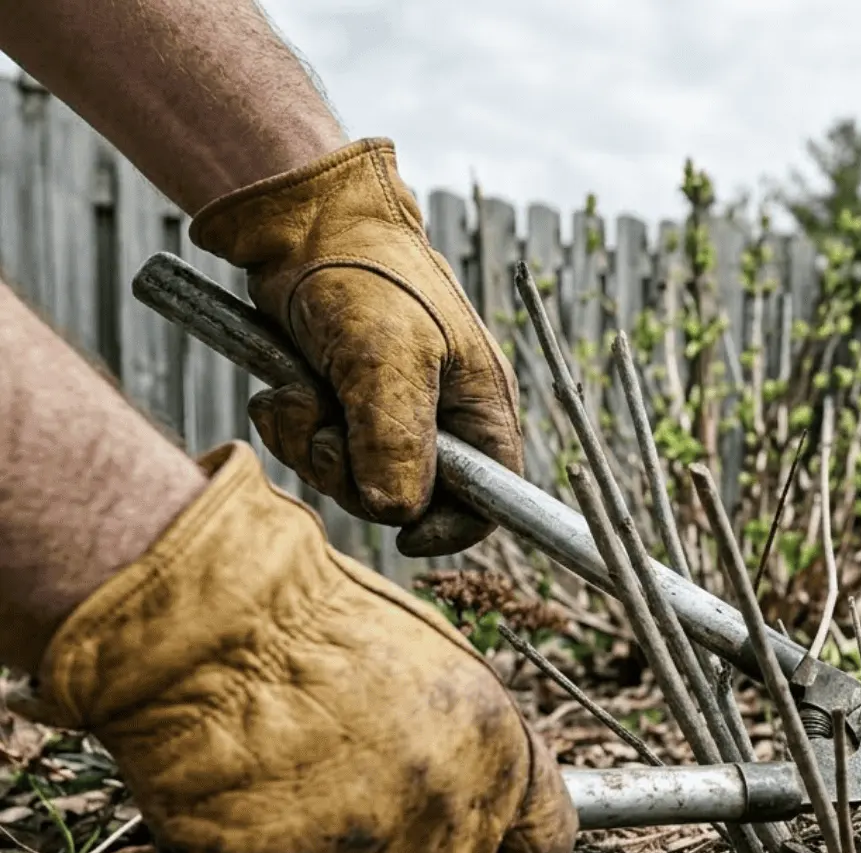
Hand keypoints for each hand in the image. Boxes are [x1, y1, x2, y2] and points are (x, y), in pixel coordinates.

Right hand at [35, 442, 575, 852]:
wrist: (204, 627)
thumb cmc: (307, 619)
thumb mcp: (435, 660)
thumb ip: (473, 740)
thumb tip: (485, 781)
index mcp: (495, 755)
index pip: (544, 850)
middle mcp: (443, 819)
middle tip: (357, 816)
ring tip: (284, 794)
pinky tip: (233, 815)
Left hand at [190, 139, 520, 557]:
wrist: (300, 223)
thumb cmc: (363, 276)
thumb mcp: (386, 357)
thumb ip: (396, 439)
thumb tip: (396, 514)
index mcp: (479, 408)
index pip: (491, 502)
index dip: (451, 528)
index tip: (402, 533)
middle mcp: (441, 417)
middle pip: (406, 498)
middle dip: (352, 473)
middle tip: (325, 430)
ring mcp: (388, 411)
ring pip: (351, 477)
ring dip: (310, 444)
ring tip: (296, 392)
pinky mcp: (341, 401)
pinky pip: (314, 449)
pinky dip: (289, 426)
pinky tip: (280, 387)